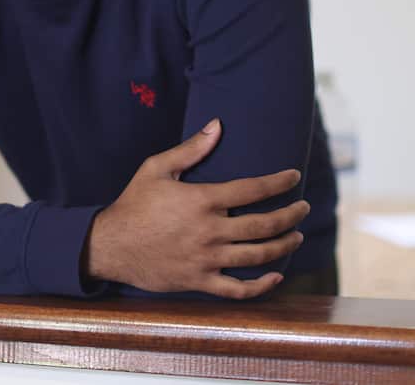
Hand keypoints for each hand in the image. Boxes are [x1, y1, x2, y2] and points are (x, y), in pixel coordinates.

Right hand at [83, 118, 308, 298]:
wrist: (110, 245)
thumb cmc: (133, 203)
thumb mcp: (156, 168)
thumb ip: (190, 149)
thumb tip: (217, 125)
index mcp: (202, 200)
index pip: (252, 190)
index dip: (279, 182)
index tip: (294, 177)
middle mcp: (209, 230)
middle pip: (264, 225)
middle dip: (291, 215)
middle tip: (304, 208)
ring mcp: (206, 259)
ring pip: (258, 256)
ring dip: (283, 245)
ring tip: (297, 236)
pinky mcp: (200, 281)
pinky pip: (238, 289)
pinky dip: (261, 285)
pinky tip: (277, 275)